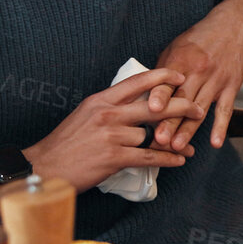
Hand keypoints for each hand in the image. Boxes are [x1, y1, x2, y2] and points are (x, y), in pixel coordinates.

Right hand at [23, 68, 203, 188]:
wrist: (44, 168)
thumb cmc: (64, 144)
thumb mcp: (84, 115)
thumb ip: (109, 107)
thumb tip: (133, 105)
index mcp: (101, 100)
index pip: (137, 81)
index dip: (162, 76)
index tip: (180, 75)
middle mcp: (108, 113)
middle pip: (155, 105)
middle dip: (181, 105)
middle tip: (198, 108)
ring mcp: (112, 135)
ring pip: (152, 134)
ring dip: (172, 142)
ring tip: (187, 147)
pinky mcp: (114, 158)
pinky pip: (149, 157)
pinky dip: (167, 159)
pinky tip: (179, 160)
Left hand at [147, 6, 242, 150]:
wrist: (233, 27)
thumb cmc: (199, 39)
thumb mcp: (176, 47)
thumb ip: (162, 71)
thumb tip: (144, 94)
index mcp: (181, 59)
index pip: (168, 81)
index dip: (161, 95)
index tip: (152, 109)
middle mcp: (199, 71)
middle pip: (182, 100)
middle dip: (170, 121)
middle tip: (160, 140)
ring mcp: (216, 80)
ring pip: (200, 109)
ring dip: (188, 130)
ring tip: (178, 147)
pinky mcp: (231, 87)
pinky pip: (225, 110)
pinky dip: (220, 127)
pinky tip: (215, 142)